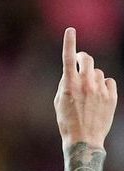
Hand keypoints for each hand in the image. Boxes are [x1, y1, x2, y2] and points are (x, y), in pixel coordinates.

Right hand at [54, 28, 117, 149]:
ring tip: (88, 92)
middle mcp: (86, 84)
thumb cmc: (67, 123)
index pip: (69, 58)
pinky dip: (103, 85)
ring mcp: (100, 90)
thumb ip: (65, 84)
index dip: (69, 42)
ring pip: (98, 72)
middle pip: (88, 59)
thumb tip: (72, 72)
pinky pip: (109, 82)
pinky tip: (98, 96)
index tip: (70, 30)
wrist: (84, 140)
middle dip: (84, 58)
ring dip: (93, 76)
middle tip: (81, 60)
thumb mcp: (59, 103)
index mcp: (69, 85)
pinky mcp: (111, 96)